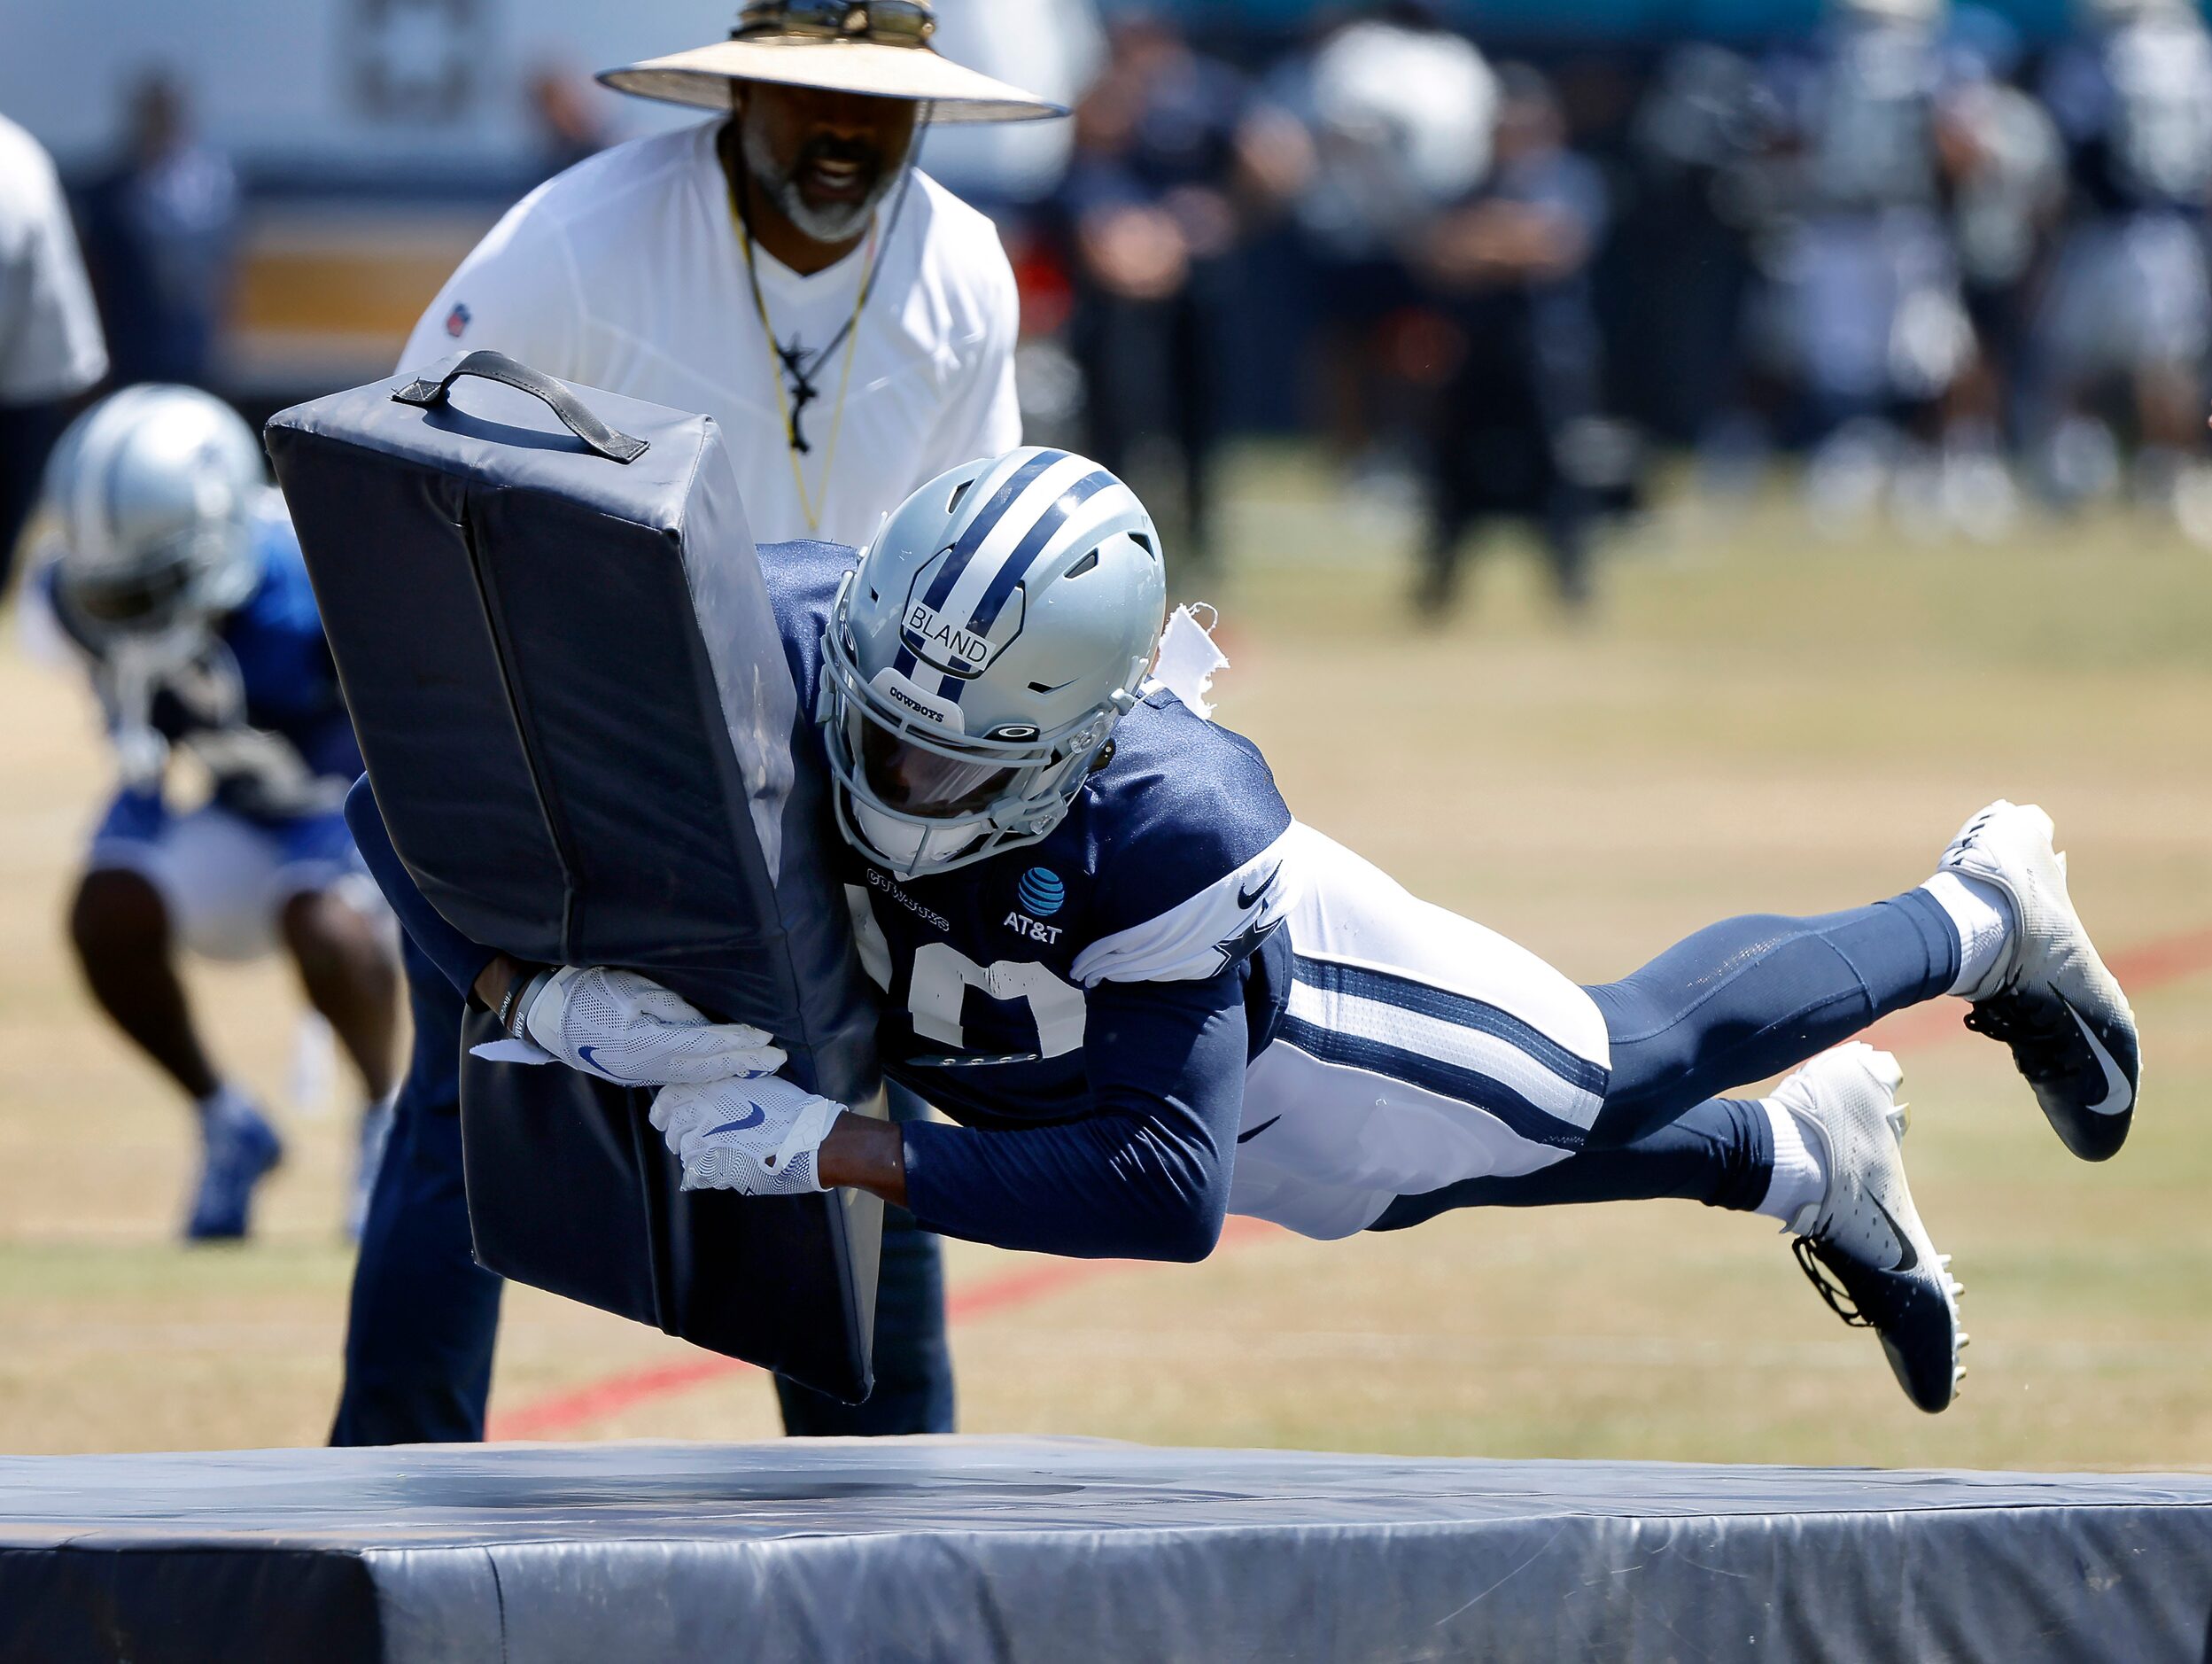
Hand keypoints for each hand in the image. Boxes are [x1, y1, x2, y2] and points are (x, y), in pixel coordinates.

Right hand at [516, 966, 786, 1086]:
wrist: (547, 1013)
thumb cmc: (589, 990)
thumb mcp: (633, 988)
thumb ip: (673, 1009)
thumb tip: (708, 1026)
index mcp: (643, 1043)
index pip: (703, 1045)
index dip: (737, 1041)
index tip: (766, 1036)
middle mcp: (645, 1067)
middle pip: (705, 1067)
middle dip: (744, 1062)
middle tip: (778, 1058)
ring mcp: (640, 1074)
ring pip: (695, 1075)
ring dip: (730, 1069)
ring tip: (760, 1063)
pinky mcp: (637, 1073)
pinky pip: (681, 1075)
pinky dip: (709, 1072)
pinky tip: (726, 1066)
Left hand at [651, 1076, 844, 1196]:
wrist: (807, 1138)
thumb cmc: (789, 1107)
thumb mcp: (755, 1083)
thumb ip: (729, 1086)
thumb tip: (719, 1089)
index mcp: (711, 1090)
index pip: (668, 1099)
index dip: (663, 1110)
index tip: (663, 1117)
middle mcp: (703, 1116)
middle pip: (674, 1130)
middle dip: (677, 1135)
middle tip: (684, 1139)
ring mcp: (709, 1146)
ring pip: (686, 1153)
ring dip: (693, 1154)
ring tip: (709, 1155)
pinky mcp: (718, 1171)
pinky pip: (698, 1175)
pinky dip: (703, 1173)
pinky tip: (719, 1170)